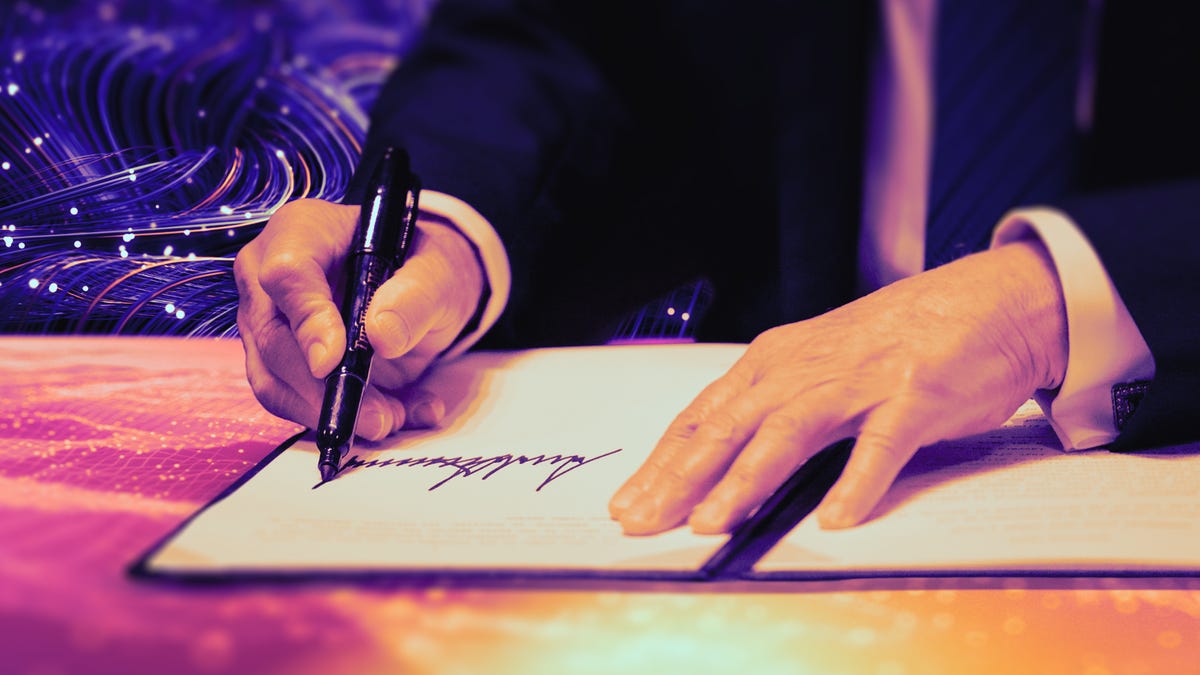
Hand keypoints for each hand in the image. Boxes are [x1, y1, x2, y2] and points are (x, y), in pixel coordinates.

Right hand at [234, 198, 483, 437]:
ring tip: (389, 420)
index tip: (334, 361)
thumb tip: (381, 336)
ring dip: (330, 413)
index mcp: (302, 232)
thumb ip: (415, 296)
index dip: (307, 320)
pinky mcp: (283, 366)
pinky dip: (343, 420)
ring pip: (274, 382)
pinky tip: (394, 415)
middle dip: (322, 388)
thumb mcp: (437, 271)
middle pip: (272, 339)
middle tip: (377, 417)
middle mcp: (269, 278)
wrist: (422, 288)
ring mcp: (269, 324)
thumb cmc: (421, 265)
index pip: (286, 274)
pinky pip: (296, 404)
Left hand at [609, 241, 1067, 533]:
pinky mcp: (914, 396)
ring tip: (713, 521)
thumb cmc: (900, 339)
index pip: (703, 417)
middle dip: (680, 477)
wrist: (989, 301)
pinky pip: (880, 445)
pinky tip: (835, 518)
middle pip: (729, 425)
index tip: (630, 503)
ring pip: (788, 432)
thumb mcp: (820, 364)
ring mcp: (859, 381)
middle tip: (644, 520)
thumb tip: (721, 456)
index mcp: (777, 361)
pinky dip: (856, 482)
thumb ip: (775, 405)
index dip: (663, 463)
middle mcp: (806, 368)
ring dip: (746, 479)